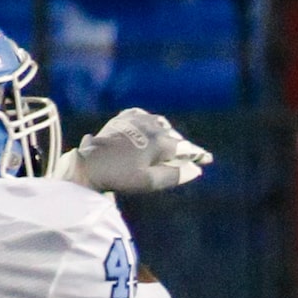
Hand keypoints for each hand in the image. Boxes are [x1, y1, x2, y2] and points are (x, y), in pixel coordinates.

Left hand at [53, 109, 211, 192]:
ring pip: (160, 124)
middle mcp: (152, 128)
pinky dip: (150, 121)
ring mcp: (137, 121)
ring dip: (166, 133)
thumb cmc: (121, 176)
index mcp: (161, 143)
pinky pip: (143, 115)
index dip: (198, 154)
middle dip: (181, 146)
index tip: (207, 159)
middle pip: (174, 136)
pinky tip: (148, 126)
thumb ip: (175, 175)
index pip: (186, 148)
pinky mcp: (123, 119)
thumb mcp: (150, 182)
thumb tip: (196, 170)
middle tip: (186, 157)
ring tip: (167, 143)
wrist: (90, 164)